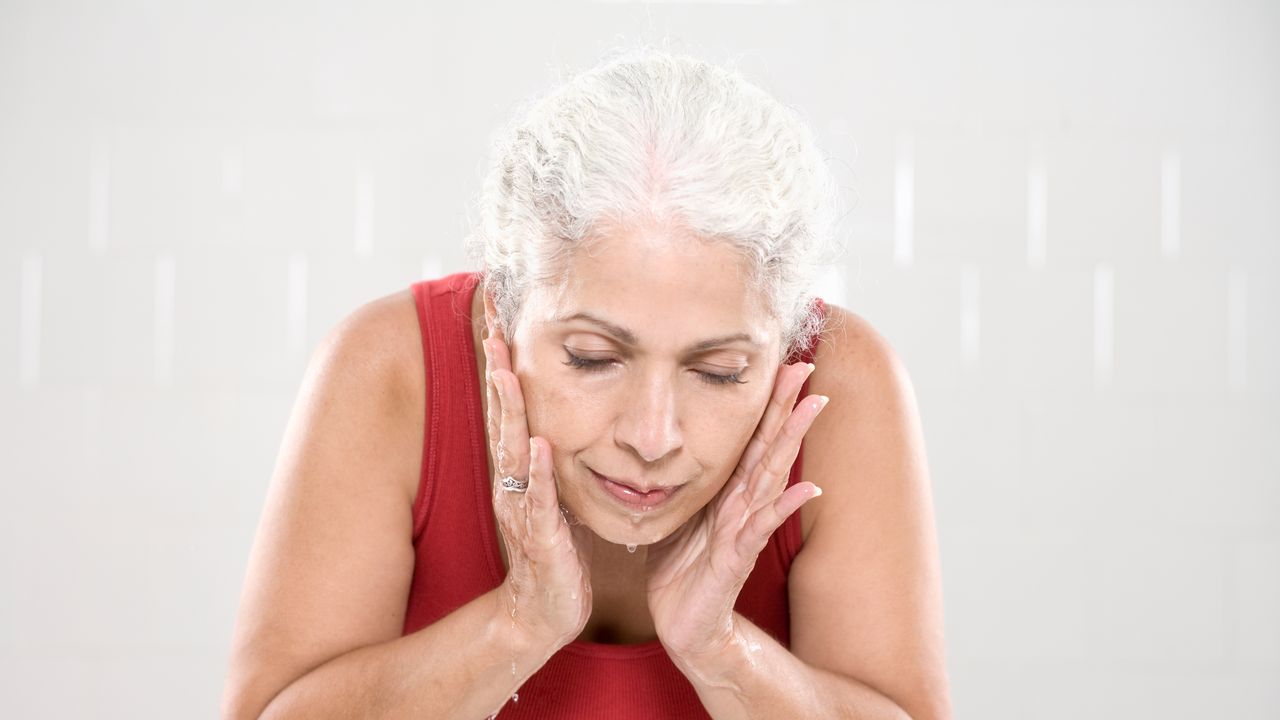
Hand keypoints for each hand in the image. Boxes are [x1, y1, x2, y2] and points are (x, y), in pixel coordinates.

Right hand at [484, 328, 593, 650]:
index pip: (508, 403)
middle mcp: (512, 482)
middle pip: (502, 414)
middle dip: (497, 366)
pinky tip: (538, 445)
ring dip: (509, 409)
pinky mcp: (541, 539)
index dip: (502, 358)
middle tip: (491, 318)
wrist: (544, 612)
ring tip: (505, 369)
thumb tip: (552, 409)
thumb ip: (546, 451)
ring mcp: (523, 509)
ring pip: (512, 450)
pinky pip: (537, 502)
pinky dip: (536, 473)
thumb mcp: (548, 491)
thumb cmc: (553, 549)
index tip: (498, 311)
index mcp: (517, 467)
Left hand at [645, 360, 826, 663]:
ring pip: (770, 477)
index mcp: (725, 493)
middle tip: (807, 365)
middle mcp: (741, 506)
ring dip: (792, 441)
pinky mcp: (735, 560)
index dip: (766, 403)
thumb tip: (670, 446)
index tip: (782, 362)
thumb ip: (686, 483)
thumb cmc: (683, 571)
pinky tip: (808, 488)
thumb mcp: (679, 515)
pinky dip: (784, 507)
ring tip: (814, 407)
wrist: (685, 626)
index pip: (750, 439)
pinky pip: (759, 529)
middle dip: (787, 406)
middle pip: (768, 447)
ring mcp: (743, 531)